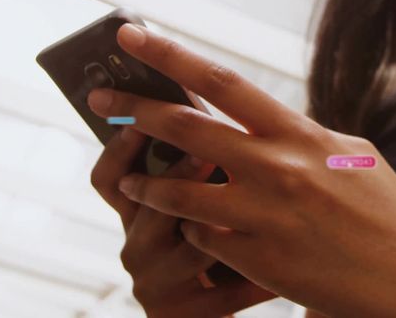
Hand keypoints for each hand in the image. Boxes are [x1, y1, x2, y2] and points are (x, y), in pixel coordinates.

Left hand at [86, 23, 395, 315]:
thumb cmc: (386, 210)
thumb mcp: (350, 155)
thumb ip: (303, 136)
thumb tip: (265, 123)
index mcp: (300, 134)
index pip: (223, 82)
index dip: (171, 54)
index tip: (131, 35)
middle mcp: (277, 168)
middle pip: (185, 130)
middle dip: (133, 108)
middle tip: (99, 97)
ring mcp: (264, 216)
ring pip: (177, 194)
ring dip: (145, 186)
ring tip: (130, 184)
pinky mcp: (257, 260)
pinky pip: (202, 238)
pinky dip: (193, 231)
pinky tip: (196, 232)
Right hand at [90, 110, 278, 316]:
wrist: (226, 307)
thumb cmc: (224, 240)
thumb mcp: (205, 201)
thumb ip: (202, 160)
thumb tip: (211, 99)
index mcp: (138, 210)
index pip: (110, 177)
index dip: (118, 146)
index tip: (136, 114)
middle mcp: (137, 245)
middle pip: (144, 204)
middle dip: (176, 174)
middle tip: (207, 152)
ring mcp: (155, 283)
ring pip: (188, 246)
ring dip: (223, 227)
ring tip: (254, 208)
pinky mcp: (183, 315)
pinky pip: (225, 291)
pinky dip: (257, 278)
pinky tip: (284, 268)